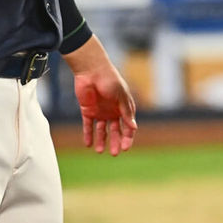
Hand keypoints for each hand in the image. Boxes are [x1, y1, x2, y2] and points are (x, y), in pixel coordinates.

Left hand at [64, 37, 136, 155]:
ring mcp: (100, 112)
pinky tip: (88, 144)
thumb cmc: (110, 79)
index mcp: (123, 107)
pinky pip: (88, 126)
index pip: (127, 125)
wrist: (91, 70)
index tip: (125, 147)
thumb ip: (126, 112)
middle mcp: (113, 111)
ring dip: (102, 140)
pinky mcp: (88, 111)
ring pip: (102, 130)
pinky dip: (88, 135)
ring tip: (100, 151)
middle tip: (114, 153)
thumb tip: (134, 128)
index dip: (127, 137)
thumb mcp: (121, 96)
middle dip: (115, 141)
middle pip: (115, 130)